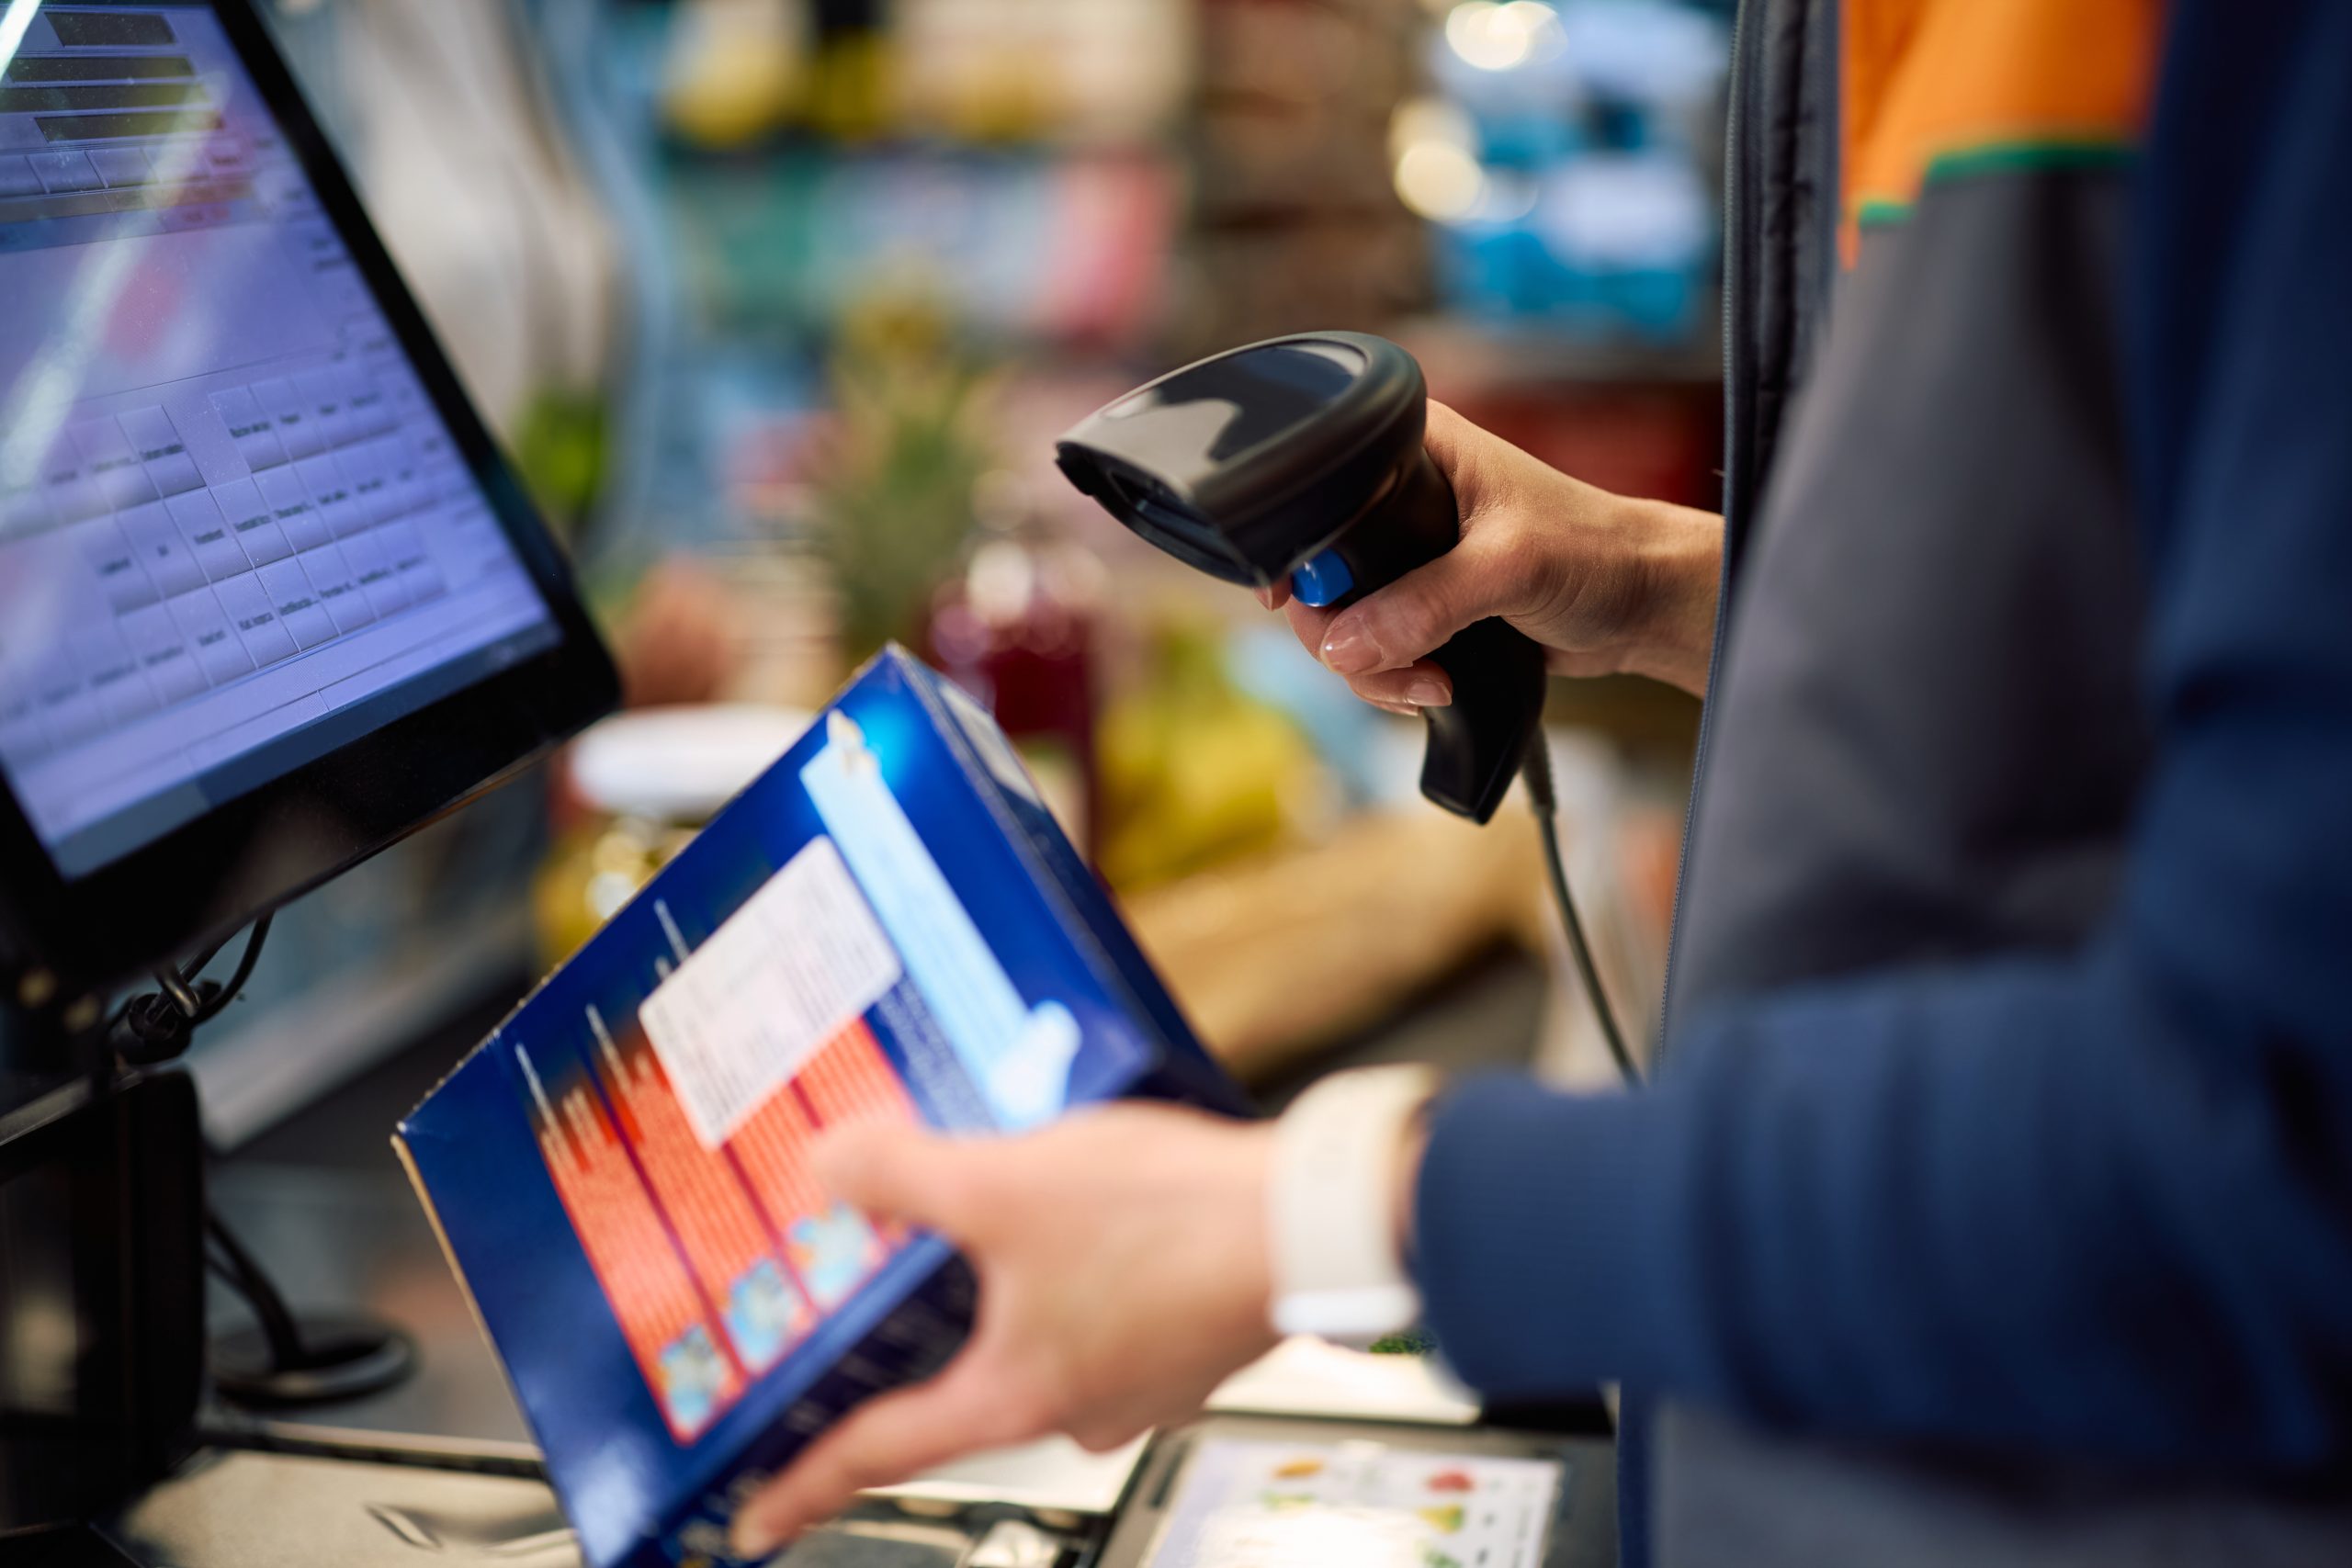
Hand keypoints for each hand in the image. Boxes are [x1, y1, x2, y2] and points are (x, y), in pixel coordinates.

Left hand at [730, 1107, 1280, 1558]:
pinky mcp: (1186, 1340)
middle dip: (924, 1340)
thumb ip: (902, 1175)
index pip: (879, 1456)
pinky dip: (1078, 1271)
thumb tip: (830, 1167)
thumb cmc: (1178, 1221)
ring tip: (1002, 1216)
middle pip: (961, 1388)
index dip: (804, 1487)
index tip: (754, 1520)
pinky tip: (1089, 1212)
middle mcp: (1077, 1408)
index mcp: (1016, 1397)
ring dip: (1012, 1290)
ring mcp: (1138, 1382)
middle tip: (888, 1294)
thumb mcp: (1006, 1183)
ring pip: (1041, 1339)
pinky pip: (1103, 1311)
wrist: (1317, 1216)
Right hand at [1263, 402, 1722, 706]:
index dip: (1296, 552)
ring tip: (1430, 684)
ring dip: (1374, 667)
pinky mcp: (1422, 606)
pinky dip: (1392, 677)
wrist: (1643, 602)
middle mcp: (1399, 499)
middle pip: (1320, 575)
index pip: (1319, 496)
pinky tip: (1435, 686)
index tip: (1290, 601)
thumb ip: (1425, 603)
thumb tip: (1344, 645)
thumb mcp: (1509, 567)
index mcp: (1412, 452)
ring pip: (1341, 624)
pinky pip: (1373, 649)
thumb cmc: (1596, 550)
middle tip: (1387, 664)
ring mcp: (1407, 559)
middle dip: (1343, 634)